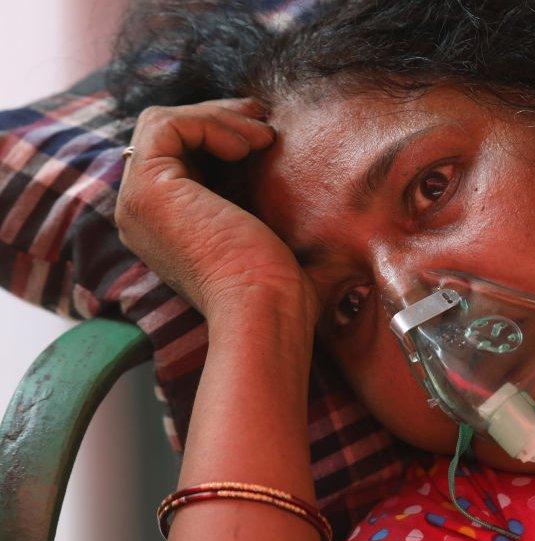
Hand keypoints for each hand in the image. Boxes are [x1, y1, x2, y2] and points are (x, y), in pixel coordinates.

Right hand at [116, 98, 318, 328]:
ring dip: (219, 117)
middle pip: (167, 136)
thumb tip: (277, 159)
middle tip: (262, 117)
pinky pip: (167, 125)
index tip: (263, 132)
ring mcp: (137, 200)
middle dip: (218, 116)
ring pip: (163, 123)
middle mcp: (140, 212)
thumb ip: (250, 199)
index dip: (218, 132)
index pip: (176, 156)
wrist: (265, 310)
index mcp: (163, 224)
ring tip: (264, 137)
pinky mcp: (148, 189)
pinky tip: (247, 147)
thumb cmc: (277, 286)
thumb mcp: (262, 231)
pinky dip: (210, 124)